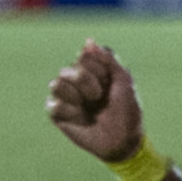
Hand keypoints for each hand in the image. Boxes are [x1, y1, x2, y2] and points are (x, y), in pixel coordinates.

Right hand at [45, 39, 143, 162]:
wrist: (124, 139)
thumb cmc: (128, 110)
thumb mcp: (124, 82)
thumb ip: (108, 60)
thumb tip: (88, 41)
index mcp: (93, 70)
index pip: (84, 56)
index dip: (98, 69)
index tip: (111, 82)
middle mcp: (76, 80)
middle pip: (68, 69)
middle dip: (87, 82)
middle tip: (99, 97)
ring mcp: (66, 97)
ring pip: (55, 84)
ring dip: (76, 96)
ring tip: (89, 106)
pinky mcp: (58, 114)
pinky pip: (53, 105)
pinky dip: (71, 113)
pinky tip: (82, 119)